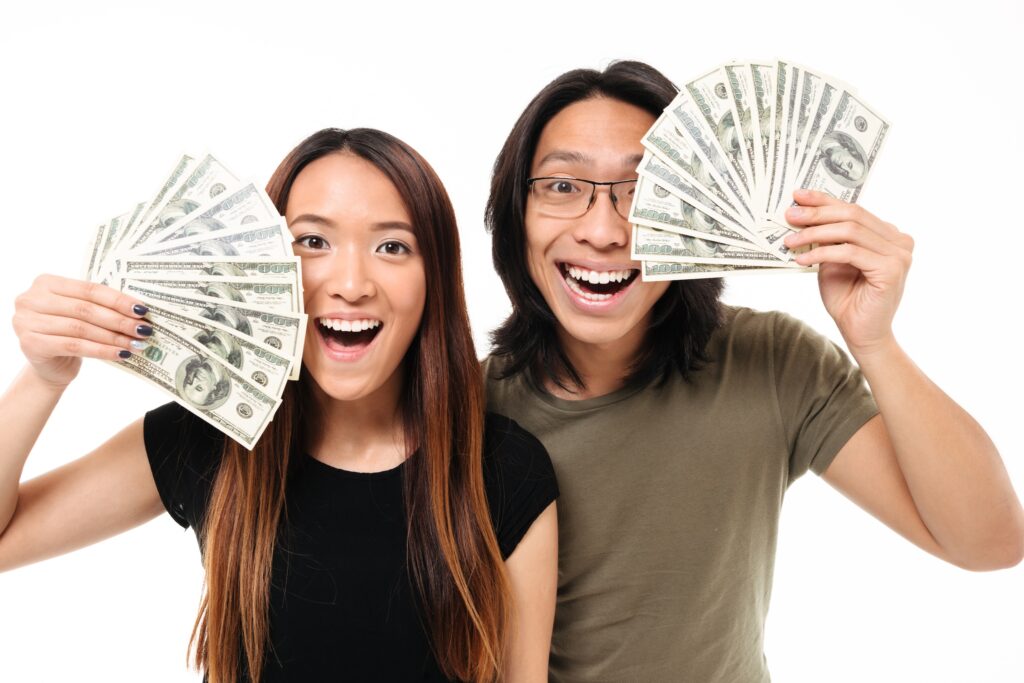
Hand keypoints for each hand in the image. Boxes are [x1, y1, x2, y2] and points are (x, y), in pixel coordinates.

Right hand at [12, 275, 151, 387]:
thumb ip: (98, 305)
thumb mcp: (80, 313)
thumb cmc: (69, 333)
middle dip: (119, 320)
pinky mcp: (30, 344)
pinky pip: (74, 346)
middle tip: (143, 329)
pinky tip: (121, 354)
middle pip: (85, 309)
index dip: (118, 300)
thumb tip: (138, 310)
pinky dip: (101, 350)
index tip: (142, 310)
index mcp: (46, 282)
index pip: (89, 289)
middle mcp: (31, 299)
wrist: (48, 366)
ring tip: (136, 344)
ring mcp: (26, 321)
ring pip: (81, 329)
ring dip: (113, 337)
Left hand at [782, 189, 913, 356]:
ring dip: (815, 234)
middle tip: (790, 215)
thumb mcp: (833, 261)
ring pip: (850, 231)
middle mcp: (899, 241)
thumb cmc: (848, 298)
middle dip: (817, 214)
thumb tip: (802, 212)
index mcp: (888, 234)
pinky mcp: (891, 270)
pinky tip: (802, 260)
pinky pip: (849, 252)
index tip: (798, 196)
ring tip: (791, 241)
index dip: (824, 200)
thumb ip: (828, 238)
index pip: (853, 209)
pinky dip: (822, 253)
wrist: (862, 334)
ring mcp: (899, 255)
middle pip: (853, 215)